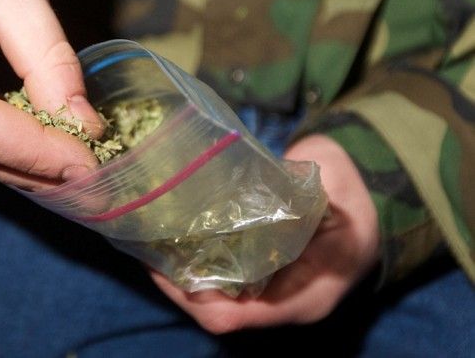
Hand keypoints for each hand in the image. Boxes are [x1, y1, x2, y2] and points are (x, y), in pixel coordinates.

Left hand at [152, 134, 379, 333]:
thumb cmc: (353, 199)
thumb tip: (253, 197)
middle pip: (215, 311)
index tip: (163, 267)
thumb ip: (301, 204)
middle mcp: (281, 301)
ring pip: (214, 298)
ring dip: (181, 275)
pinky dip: (195, 263)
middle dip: (177, 284)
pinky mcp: (261, 272)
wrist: (364, 199)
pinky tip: (174, 238)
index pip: (233, 316)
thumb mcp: (337, 199)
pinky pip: (221, 280)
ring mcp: (270, 289)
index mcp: (304, 296)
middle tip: (148, 250)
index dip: (192, 297)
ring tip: (153, 243)